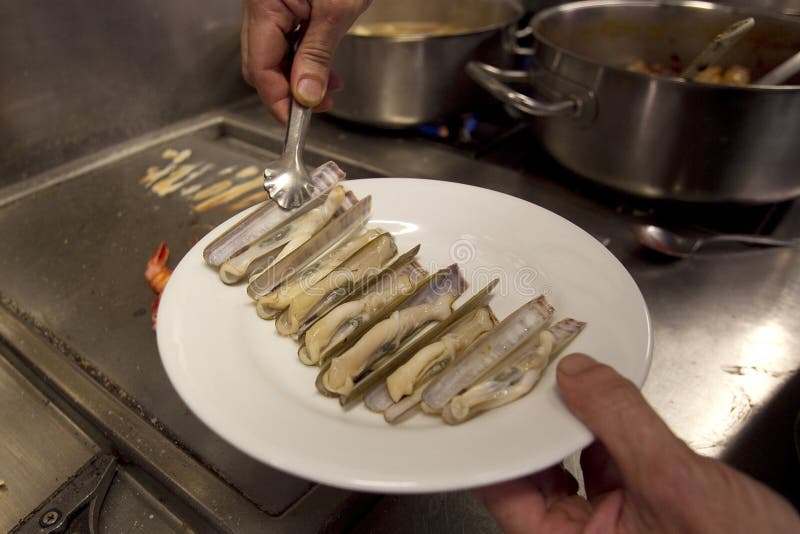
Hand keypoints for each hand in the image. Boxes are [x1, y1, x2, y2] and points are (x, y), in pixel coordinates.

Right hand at [241, 0, 370, 122]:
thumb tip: (306, 96)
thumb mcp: (335, 11)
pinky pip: (284, 38)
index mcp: (262, 5)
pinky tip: (322, 66)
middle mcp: (258, 5)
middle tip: (318, 106)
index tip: (298, 122)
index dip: (279, 101)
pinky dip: (301, 56)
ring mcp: (268, 5)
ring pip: (273, 54)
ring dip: (298, 76)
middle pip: (262, 64)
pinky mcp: (281, 3)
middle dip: (289, 91)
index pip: (259, 68)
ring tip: (328, 89)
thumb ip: (317, 54)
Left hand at [477, 353, 799, 532]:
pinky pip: (602, 467)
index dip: (496, 445)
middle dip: (533, 428)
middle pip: (532, 476)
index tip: (486, 400)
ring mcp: (609, 528)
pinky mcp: (638, 512)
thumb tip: (577, 374)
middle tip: (526, 382)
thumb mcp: (672, 481)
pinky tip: (601, 408)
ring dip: (567, 427)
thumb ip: (621, 422)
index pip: (506, 491)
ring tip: (559, 387)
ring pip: (568, 467)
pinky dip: (601, 435)